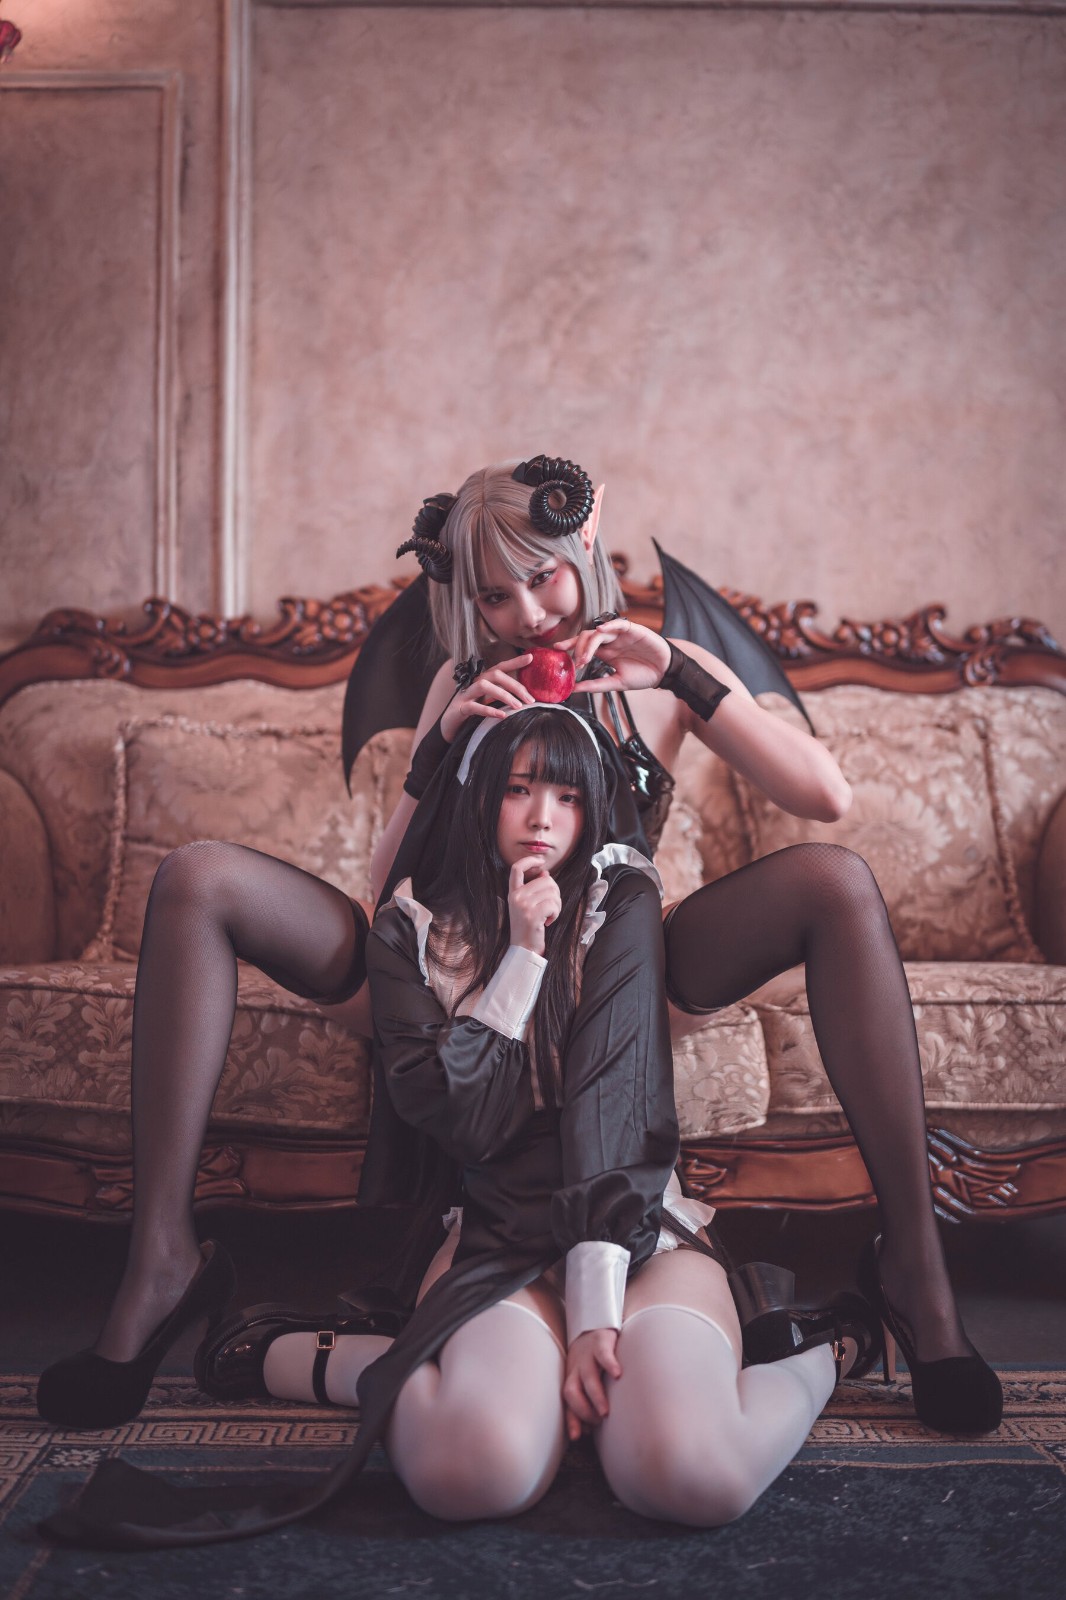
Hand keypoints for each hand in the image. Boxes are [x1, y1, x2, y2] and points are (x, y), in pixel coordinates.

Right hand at [440, 654, 535, 741]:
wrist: (449, 727)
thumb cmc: (471, 713)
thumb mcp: (488, 702)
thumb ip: (502, 696)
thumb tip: (525, 697)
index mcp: (482, 680)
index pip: (500, 667)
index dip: (514, 662)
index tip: (531, 658)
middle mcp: (473, 683)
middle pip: (494, 675)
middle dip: (514, 685)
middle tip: (530, 699)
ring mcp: (464, 695)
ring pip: (483, 686)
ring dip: (503, 695)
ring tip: (518, 707)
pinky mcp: (459, 709)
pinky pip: (474, 707)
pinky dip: (489, 710)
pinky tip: (502, 715)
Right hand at [507, 858, 560, 955]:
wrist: (524, 949)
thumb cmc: (529, 927)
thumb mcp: (528, 905)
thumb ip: (535, 888)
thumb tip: (545, 873)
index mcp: (513, 893)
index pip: (516, 868)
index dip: (529, 860)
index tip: (540, 862)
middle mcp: (516, 897)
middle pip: (545, 880)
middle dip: (555, 892)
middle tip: (551, 907)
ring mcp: (523, 905)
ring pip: (552, 891)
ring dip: (557, 904)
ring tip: (549, 915)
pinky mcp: (532, 915)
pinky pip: (553, 904)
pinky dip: (556, 913)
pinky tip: (549, 921)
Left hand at [554, 617, 670, 692]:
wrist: (664, 673)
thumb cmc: (643, 676)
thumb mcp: (616, 683)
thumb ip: (595, 684)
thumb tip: (574, 688)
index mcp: (605, 652)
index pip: (583, 645)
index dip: (570, 646)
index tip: (556, 650)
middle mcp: (610, 641)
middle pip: (587, 637)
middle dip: (577, 647)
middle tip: (575, 661)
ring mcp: (621, 634)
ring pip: (599, 632)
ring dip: (589, 643)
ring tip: (585, 657)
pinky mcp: (633, 630)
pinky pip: (618, 624)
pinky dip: (609, 626)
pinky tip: (601, 631)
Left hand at [563, 1329, 621, 1440]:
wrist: (595, 1322)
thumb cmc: (592, 1359)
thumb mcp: (585, 1379)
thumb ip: (585, 1402)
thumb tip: (586, 1432)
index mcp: (572, 1378)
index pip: (568, 1403)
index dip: (572, 1419)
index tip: (578, 1436)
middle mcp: (577, 1368)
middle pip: (572, 1391)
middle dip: (583, 1409)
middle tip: (599, 1420)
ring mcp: (588, 1355)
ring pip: (587, 1376)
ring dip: (595, 1395)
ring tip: (605, 1411)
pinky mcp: (602, 1342)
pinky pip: (603, 1353)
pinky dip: (609, 1364)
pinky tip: (618, 1374)